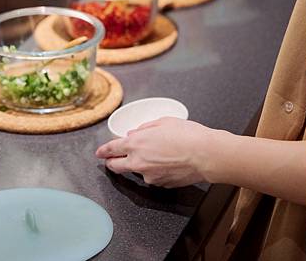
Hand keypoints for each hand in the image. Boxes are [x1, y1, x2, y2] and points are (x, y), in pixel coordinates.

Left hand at [96, 116, 305, 202]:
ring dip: (141, 165)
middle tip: (111, 160)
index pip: (111, 149)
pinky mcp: (160, 184)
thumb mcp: (165, 121)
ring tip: (158, 156)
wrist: (206, 154)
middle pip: (115, 166)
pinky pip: (154, 177)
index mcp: (136, 143)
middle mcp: (138, 162)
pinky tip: (169, 163)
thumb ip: (146, 128)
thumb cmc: (189, 135)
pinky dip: (157, 171)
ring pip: (138, 172)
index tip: (99, 152)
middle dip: (111, 163)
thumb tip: (136, 133)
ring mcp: (148, 176)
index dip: (103, 151)